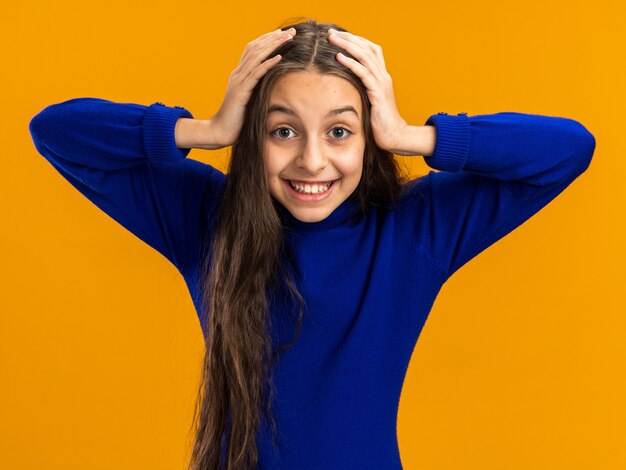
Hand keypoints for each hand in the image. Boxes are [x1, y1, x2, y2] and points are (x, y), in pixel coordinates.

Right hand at [209, 27, 295, 146]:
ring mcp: (238, 82)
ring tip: (288, 38)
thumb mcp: (248, 100)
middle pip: (255, 48)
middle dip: (273, 38)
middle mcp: (237, 74)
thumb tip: (271, 86)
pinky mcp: (241, 92)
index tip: (283, 34)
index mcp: (239, 75)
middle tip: (291, 31)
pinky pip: (256, 74)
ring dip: (273, 46)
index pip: (253, 50)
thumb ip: (256, 90)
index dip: (267, 39)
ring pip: (256, 57)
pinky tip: (279, 57)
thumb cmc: (237, 120)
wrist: (221, 132)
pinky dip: (267, 64)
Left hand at [327, 28, 407, 152]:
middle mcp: (383, 76)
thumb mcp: (370, 101)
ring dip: (348, 45)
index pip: (370, 50)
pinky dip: (351, 63)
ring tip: (333, 39)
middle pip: (367, 48)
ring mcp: (382, 84)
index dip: (356, 40)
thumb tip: (345, 86)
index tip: (338, 36)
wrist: (395, 136)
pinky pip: (364, 74)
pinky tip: (339, 57)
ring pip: (365, 57)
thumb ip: (362, 91)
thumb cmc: (380, 122)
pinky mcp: (378, 94)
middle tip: (331, 32)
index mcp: (382, 77)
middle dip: (349, 38)